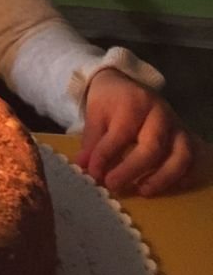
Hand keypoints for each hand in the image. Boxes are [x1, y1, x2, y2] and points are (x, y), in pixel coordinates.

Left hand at [77, 68, 194, 196]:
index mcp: (134, 102)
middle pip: (153, 147)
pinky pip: (191, 162)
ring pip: (180, 156)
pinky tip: (161, 188)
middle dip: (132, 170)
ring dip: (162, 179)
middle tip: (113, 185)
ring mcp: (176, 126)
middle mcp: (160, 114)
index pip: (121, 133)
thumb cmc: (109, 101)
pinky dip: (180, 178)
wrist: (125, 83)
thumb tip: (84, 167)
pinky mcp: (186, 137)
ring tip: (141, 191)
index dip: (106, 156)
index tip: (93, 173)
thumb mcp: (95, 113)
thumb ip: (92, 141)